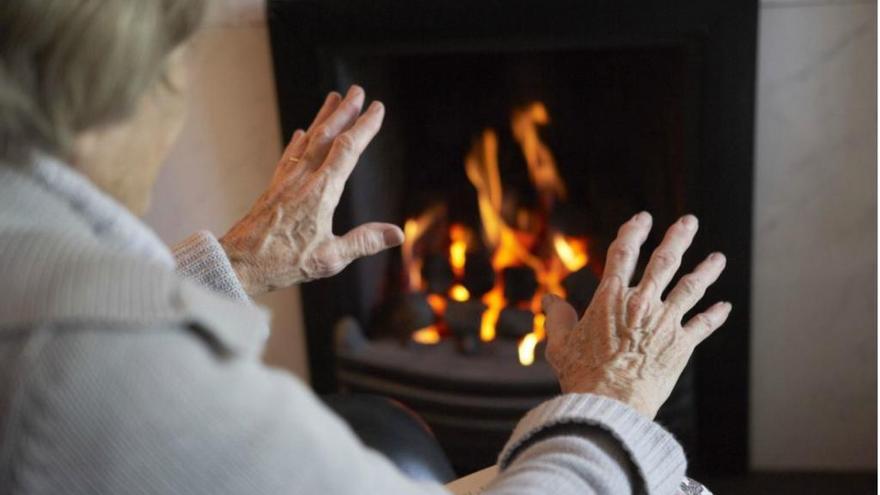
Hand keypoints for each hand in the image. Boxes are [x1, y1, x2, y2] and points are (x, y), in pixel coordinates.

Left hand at [220, 86, 403, 295]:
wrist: (238, 263)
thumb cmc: (283, 262)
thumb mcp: (330, 258)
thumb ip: (364, 242)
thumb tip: (397, 233)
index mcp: (321, 192)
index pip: (347, 150)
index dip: (364, 127)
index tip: (377, 108)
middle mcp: (303, 179)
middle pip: (326, 136)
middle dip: (344, 112)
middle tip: (357, 90)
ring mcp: (286, 181)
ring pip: (307, 140)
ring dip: (322, 118)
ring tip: (333, 98)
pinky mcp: (274, 188)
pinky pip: (289, 156)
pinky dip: (299, 141)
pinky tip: (299, 133)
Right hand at [542, 212, 730, 418]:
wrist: (612, 403)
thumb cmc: (582, 375)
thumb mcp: (560, 344)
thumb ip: (557, 318)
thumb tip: (550, 300)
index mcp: (611, 297)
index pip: (624, 253)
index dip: (633, 231)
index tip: (642, 219)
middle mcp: (642, 303)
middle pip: (664, 261)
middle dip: (678, 238)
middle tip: (689, 222)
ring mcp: (665, 322)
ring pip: (691, 287)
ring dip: (706, 270)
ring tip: (718, 258)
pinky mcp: (681, 345)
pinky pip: (703, 324)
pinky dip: (715, 315)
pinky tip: (725, 306)